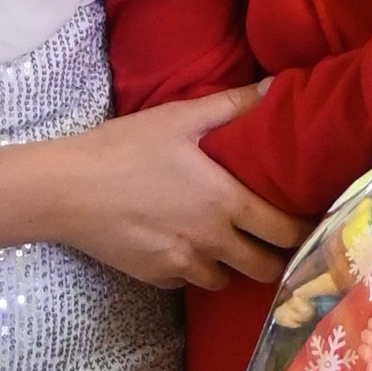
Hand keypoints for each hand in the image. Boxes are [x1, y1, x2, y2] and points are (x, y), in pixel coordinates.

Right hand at [0, 89, 298, 290]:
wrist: (65, 189)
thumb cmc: (123, 148)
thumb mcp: (178, 118)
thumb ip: (231, 106)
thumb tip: (273, 88)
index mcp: (225, 202)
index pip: (285, 231)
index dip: (303, 230)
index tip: (307, 222)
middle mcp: (211, 241)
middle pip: (265, 268)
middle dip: (276, 257)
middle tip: (273, 240)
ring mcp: (182, 264)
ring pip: (226, 281)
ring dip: (233, 266)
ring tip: (229, 244)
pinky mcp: (155, 277)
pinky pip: (188, 281)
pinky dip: (193, 270)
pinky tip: (184, 246)